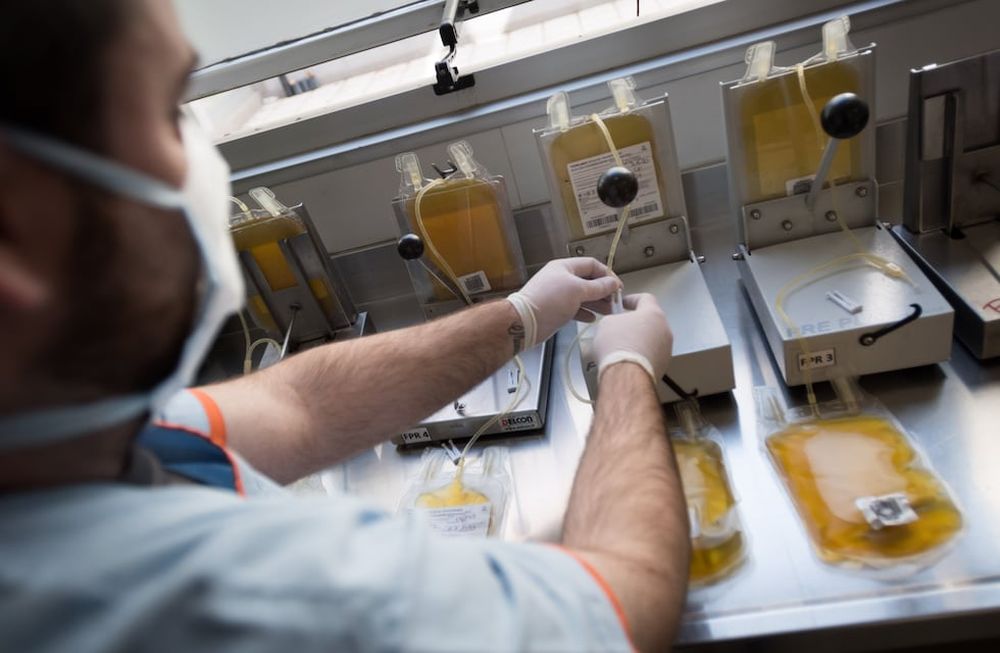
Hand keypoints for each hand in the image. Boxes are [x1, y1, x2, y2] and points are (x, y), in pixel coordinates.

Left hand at [506, 258, 620, 347]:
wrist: (525, 321)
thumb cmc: (551, 300)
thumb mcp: (578, 290)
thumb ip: (598, 287)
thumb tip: (614, 283)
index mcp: (565, 267)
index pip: (591, 265)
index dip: (606, 274)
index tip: (618, 287)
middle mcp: (561, 278)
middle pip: (588, 281)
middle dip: (603, 291)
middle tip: (615, 302)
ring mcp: (558, 294)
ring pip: (582, 296)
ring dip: (596, 303)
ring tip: (608, 312)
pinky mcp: (555, 309)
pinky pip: (574, 308)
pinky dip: (584, 312)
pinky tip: (592, 318)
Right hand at [593, 293, 671, 382]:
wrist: (625, 375)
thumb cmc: (618, 348)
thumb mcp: (606, 323)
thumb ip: (614, 318)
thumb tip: (615, 324)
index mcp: (653, 313)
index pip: (645, 298)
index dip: (632, 299)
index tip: (623, 303)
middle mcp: (664, 330)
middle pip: (650, 321)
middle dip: (635, 323)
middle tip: (620, 327)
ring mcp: (666, 349)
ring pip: (652, 339)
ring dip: (639, 341)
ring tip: (621, 347)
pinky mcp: (663, 365)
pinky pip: (651, 355)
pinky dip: (641, 355)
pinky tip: (627, 360)